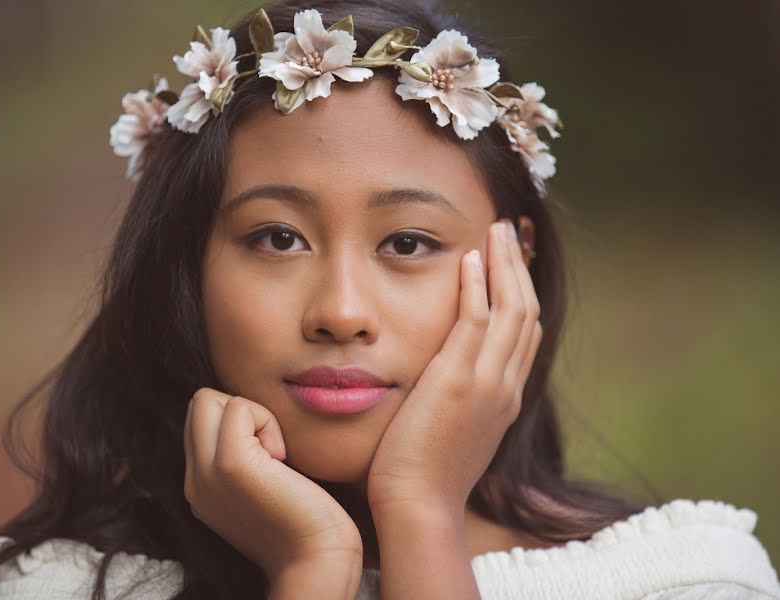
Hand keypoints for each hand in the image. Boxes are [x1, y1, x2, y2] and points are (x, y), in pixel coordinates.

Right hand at [183, 387, 362, 581]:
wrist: (317, 561)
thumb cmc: (306, 522)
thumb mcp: (262, 487)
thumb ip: (246, 458)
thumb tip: (249, 419)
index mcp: (200, 486)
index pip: (200, 421)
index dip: (238, 421)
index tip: (268, 455)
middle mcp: (194, 481)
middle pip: (197, 404)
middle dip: (239, 410)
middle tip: (271, 449)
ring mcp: (206, 473)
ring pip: (208, 399)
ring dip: (252, 415)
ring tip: (275, 454)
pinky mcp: (230, 464)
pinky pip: (238, 406)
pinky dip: (266, 420)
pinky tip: (282, 459)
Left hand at [366, 219, 542, 514]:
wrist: (418, 504)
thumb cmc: (423, 474)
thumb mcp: (453, 431)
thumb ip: (458, 401)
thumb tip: (447, 382)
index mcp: (504, 398)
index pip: (524, 334)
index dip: (522, 293)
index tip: (512, 263)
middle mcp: (506, 386)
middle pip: (527, 312)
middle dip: (520, 268)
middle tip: (510, 232)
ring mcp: (488, 382)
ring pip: (511, 309)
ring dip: (505, 265)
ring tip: (497, 229)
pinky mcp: (459, 380)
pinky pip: (477, 320)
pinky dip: (478, 286)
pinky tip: (471, 258)